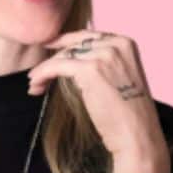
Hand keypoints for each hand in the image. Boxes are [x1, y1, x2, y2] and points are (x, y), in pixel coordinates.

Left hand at [28, 29, 169, 169]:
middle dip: (53, 57)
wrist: (137, 135)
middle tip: (38, 73)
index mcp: (125, 43)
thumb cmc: (128, 115)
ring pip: (62, 55)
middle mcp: (116, 44)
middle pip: (73, 44)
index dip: (65, 43)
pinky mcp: (90, 70)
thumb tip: (73, 60)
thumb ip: (104, 63)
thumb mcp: (121, 78)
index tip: (49, 49)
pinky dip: (42, 74)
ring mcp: (104, 55)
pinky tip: (35, 84)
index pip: (87, 37)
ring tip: (35, 83)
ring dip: (44, 69)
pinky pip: (57, 66)